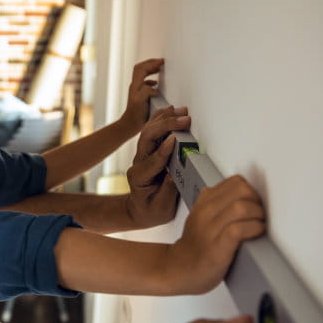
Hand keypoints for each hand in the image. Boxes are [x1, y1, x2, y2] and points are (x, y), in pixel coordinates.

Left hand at [120, 58, 163, 132]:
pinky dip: (151, 80)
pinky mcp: (139, 96)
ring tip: (159, 68)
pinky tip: (156, 84)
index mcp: (136, 86)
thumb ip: (145, 91)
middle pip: (140, 69)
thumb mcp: (140, 102)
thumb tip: (153, 86)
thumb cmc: (135, 115)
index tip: (161, 62)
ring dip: (151, 70)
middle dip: (151, 63)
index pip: (141, 68)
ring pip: (142, 75)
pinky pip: (145, 83)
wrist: (130, 125)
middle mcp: (135, 87)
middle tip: (161, 62)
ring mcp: (136, 91)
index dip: (151, 63)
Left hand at [125, 106, 190, 228]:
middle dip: (166, 126)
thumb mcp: (161, 207)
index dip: (163, 150)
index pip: (152, 161)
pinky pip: (152, 130)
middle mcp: (138, 163)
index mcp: (139, 178)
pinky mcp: (148, 150)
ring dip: (165, 119)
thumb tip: (176, 174)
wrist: (140, 210)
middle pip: (147, 138)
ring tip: (181, 112)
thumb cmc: (151, 211)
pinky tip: (171, 111)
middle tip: (185, 120)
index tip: (174, 139)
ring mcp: (141, 155)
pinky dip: (162, 119)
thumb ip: (168, 191)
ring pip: (149, 131)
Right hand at [168, 175, 264, 293]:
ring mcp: (210, 228)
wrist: (178, 269)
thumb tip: (245, 195)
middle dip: (257, 201)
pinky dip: (254, 229)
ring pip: (242, 207)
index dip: (251, 190)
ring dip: (258, 215)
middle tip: (259, 214)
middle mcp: (205, 212)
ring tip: (259, 224)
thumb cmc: (195, 246)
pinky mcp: (217, 246)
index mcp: (204, 202)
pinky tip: (256, 233)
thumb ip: (217, 203)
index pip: (236, 181)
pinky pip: (240, 229)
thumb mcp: (200, 216)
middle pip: (241, 190)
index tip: (254, 202)